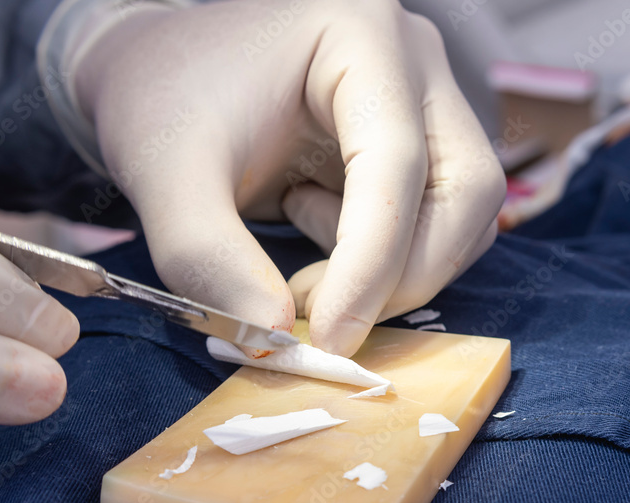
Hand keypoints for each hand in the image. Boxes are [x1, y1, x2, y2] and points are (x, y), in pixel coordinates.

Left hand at [74, 0, 504, 356]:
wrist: (165, 78)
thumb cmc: (163, 104)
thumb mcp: (165, 175)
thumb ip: (207, 255)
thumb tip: (273, 338)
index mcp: (359, 37)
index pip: (395, 160)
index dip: (370, 262)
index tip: (328, 337)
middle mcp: (416, 62)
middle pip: (465, 191)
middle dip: (402, 276)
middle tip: (322, 317)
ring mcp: (430, 104)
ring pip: (467, 217)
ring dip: (399, 275)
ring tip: (309, 271)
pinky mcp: (425, 147)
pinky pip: (444, 227)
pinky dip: (394, 266)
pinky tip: (323, 245)